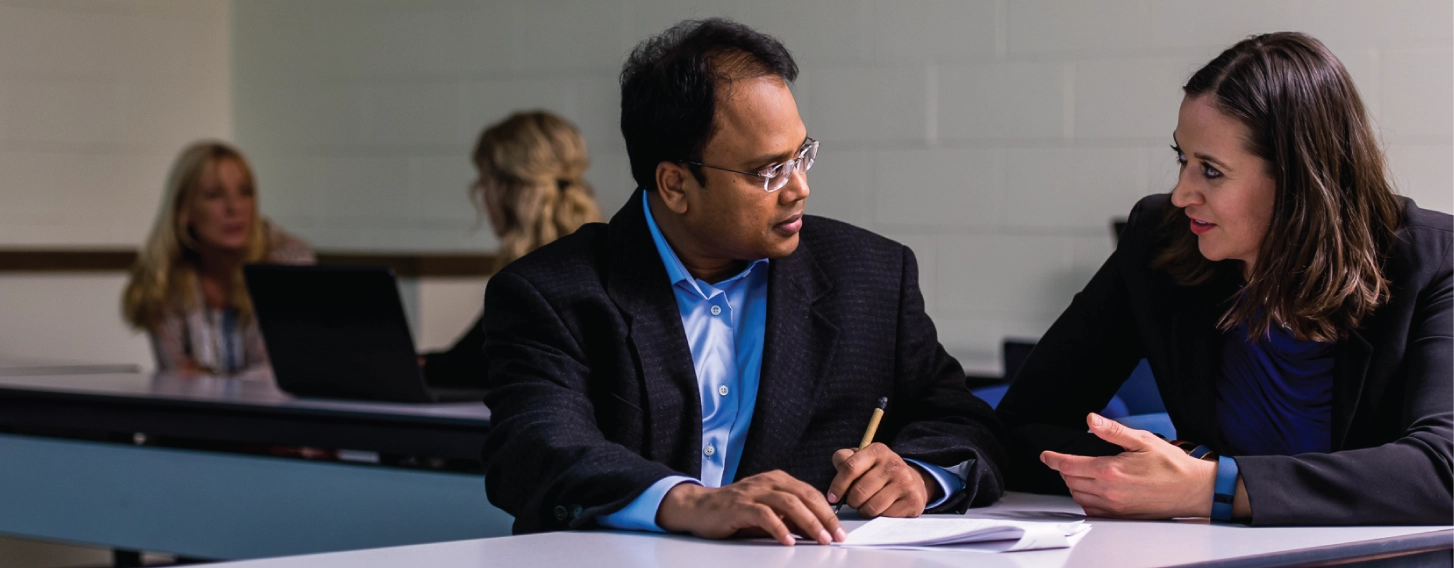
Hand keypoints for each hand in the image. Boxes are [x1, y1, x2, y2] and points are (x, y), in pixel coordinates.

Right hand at [656, 470, 844, 545]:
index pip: (811, 493)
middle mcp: (768, 481)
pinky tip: (788, 540)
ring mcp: (754, 492)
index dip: (828, 512)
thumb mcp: (767, 511)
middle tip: (836, 536)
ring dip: (808, 522)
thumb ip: (789, 517)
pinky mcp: (739, 505)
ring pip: (789, 503)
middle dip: (824, 517)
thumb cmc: (734, 510)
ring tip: (820, 539)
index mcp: (778, 480)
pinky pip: (764, 515)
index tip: (840, 530)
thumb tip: (816, 531)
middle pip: (804, 496)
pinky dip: (779, 528)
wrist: (699, 507)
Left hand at [827, 442, 935, 517]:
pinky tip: (883, 508)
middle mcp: (893, 464)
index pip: (850, 468)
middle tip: (854, 501)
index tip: (832, 498)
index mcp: (877, 450)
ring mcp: (905, 482)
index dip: (837, 485)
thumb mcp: (862, 459)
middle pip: (858, 492)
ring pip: (870, 507)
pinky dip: (879, 515)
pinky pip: (884, 515)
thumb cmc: (879, 472)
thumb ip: (844, 461)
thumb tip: (837, 472)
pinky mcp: (912, 500)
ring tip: (867, 504)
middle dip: (851, 501)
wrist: (913, 481)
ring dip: (864, 510)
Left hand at [1041, 413, 1215, 518]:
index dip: (1054, 459)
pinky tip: (1093, 491)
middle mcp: (1109, 492)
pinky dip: (1086, 501)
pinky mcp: (1121, 517)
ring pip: (1079, 497)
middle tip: (1069, 461)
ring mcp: (1114, 507)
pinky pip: (1092, 511)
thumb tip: (1091, 419)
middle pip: (1071, 482)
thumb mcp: (1142, 440)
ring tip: (1081, 474)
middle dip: (1065, 470)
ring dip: (1074, 485)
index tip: (1046, 456)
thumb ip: (1112, 431)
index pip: (1070, 466)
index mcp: (1110, 470)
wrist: (1193, 489)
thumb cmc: (1171, 464)